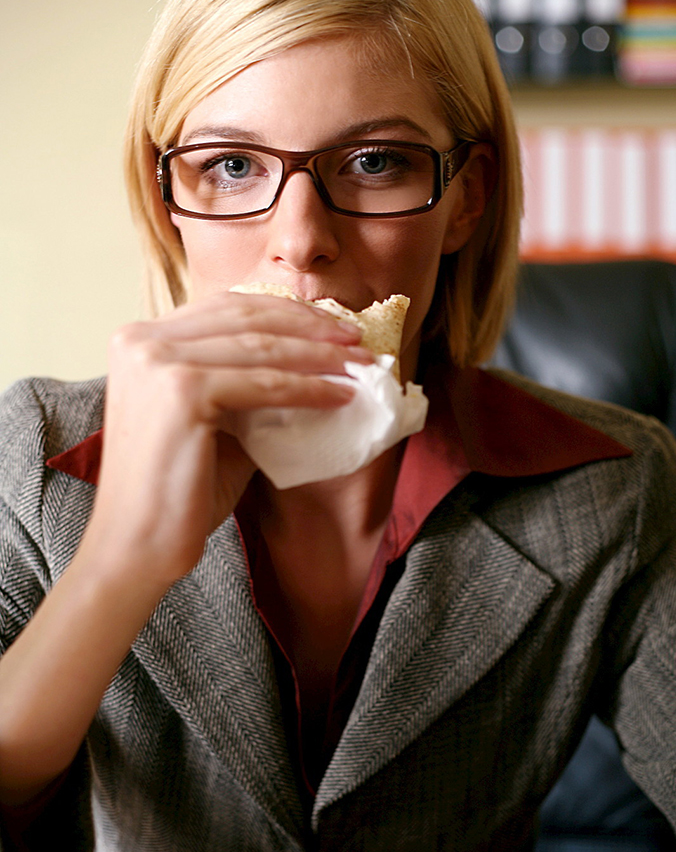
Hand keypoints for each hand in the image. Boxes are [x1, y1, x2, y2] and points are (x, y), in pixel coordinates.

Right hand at [84, 291, 367, 590]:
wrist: (138, 544)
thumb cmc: (178, 493)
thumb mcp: (213, 421)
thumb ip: (244, 387)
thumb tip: (309, 368)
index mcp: (141, 340)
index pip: (225, 307)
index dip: (285, 312)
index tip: (330, 325)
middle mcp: (142, 340)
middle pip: (245, 315)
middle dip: (309, 325)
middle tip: (356, 338)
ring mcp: (158, 361)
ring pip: (261, 346)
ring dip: (320, 354)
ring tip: (359, 364)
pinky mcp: (181, 391)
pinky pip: (264, 384)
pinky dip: (308, 388)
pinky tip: (339, 396)